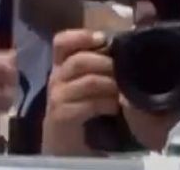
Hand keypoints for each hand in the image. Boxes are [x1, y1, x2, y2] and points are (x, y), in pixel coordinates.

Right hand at [43, 29, 119, 155]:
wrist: (66, 144)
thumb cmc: (82, 108)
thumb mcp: (88, 83)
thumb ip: (99, 64)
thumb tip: (123, 46)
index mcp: (61, 65)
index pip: (62, 42)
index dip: (81, 36)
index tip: (103, 38)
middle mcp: (56, 78)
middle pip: (79, 60)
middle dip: (106, 63)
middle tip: (123, 69)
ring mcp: (57, 98)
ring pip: (88, 81)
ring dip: (110, 84)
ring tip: (123, 90)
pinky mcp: (61, 116)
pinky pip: (89, 104)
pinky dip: (106, 103)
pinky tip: (115, 107)